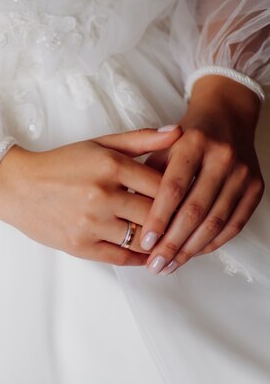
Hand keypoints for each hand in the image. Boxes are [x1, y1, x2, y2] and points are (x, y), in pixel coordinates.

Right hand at [0, 127, 180, 265]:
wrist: (17, 187)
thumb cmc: (59, 164)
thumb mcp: (98, 144)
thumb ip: (140, 139)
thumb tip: (178, 133)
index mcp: (111, 166)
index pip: (165, 183)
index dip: (182, 192)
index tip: (191, 197)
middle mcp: (103, 195)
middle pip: (158, 214)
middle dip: (175, 220)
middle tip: (188, 223)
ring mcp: (91, 223)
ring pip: (143, 239)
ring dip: (159, 241)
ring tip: (170, 240)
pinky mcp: (80, 246)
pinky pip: (123, 257)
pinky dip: (140, 258)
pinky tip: (147, 254)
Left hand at [141, 76, 264, 274]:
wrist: (226, 117)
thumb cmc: (183, 137)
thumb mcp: (159, 146)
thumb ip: (145, 174)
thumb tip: (127, 212)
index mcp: (192, 143)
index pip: (173, 188)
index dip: (159, 218)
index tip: (144, 241)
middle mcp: (221, 157)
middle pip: (195, 209)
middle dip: (173, 242)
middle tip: (156, 264)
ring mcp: (243, 173)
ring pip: (216, 221)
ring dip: (191, 249)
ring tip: (170, 266)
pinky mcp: (257, 187)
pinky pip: (235, 223)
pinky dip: (214, 243)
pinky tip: (194, 254)